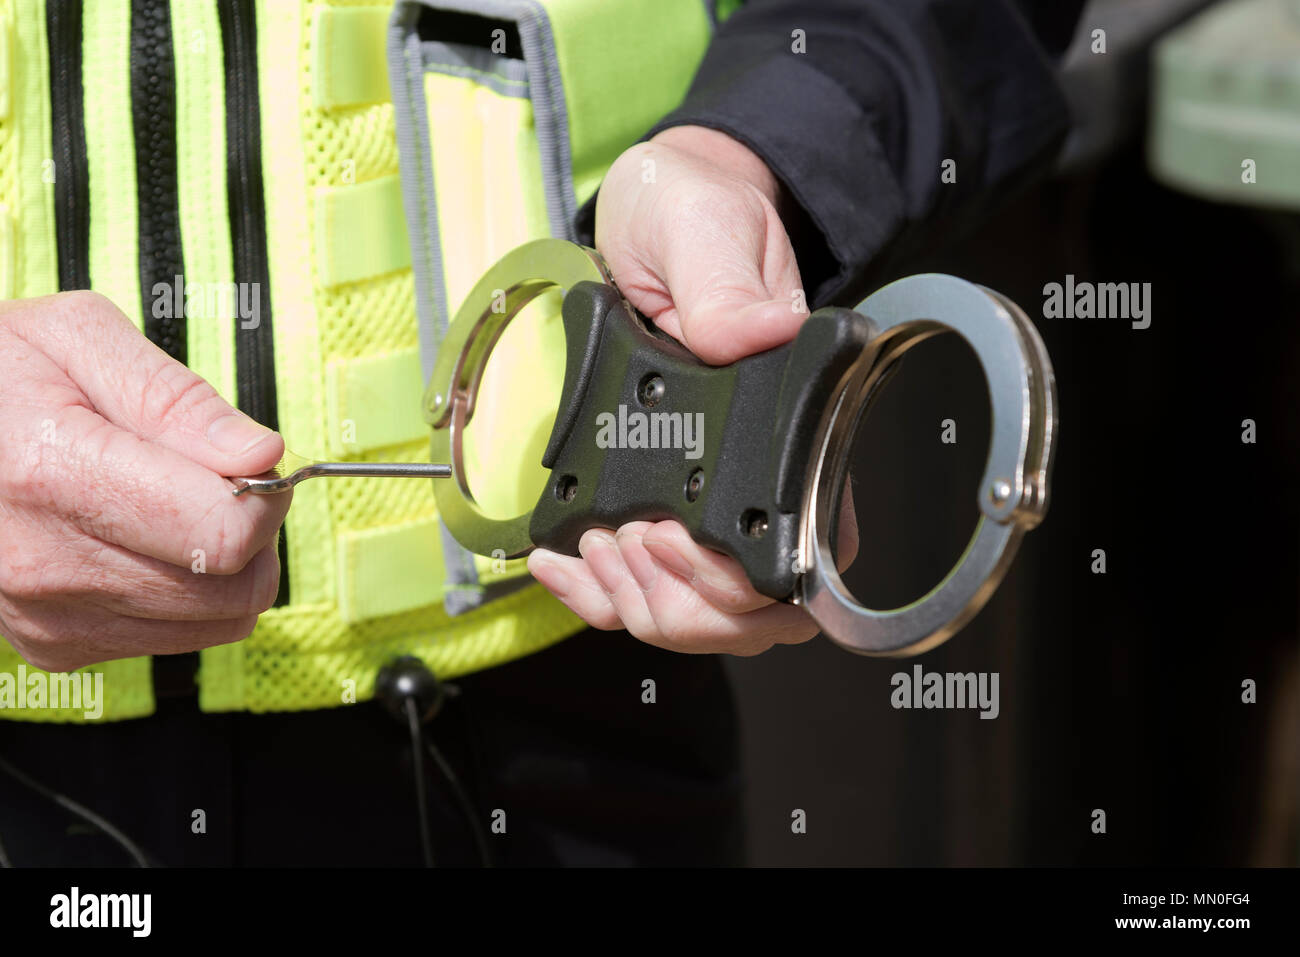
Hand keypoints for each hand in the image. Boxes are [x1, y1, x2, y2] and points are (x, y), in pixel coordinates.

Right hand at [0, 291, 290, 672]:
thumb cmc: (0, 375)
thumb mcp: (78, 338)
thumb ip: (178, 399)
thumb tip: (259, 455)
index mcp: (55, 474)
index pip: (224, 534)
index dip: (263, 492)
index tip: (250, 459)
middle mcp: (46, 563)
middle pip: (232, 588)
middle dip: (253, 531)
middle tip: (216, 480)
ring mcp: (48, 614)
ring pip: (216, 620)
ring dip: (225, 566)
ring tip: (174, 505)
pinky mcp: (55, 644)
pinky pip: (177, 637)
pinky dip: (186, 593)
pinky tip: (143, 540)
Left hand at [528, 126, 856, 654]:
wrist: (653, 213)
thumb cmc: (693, 216)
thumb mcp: (708, 231)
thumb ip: (727, 287)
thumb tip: (753, 336)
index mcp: (803, 422)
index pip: (807, 553)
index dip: (741, 580)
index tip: (671, 539)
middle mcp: (768, 472)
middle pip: (754, 610)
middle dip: (680, 603)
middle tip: (625, 546)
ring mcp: (715, 490)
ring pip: (703, 612)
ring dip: (639, 603)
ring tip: (594, 550)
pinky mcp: (664, 490)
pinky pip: (648, 579)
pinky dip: (601, 593)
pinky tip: (564, 564)